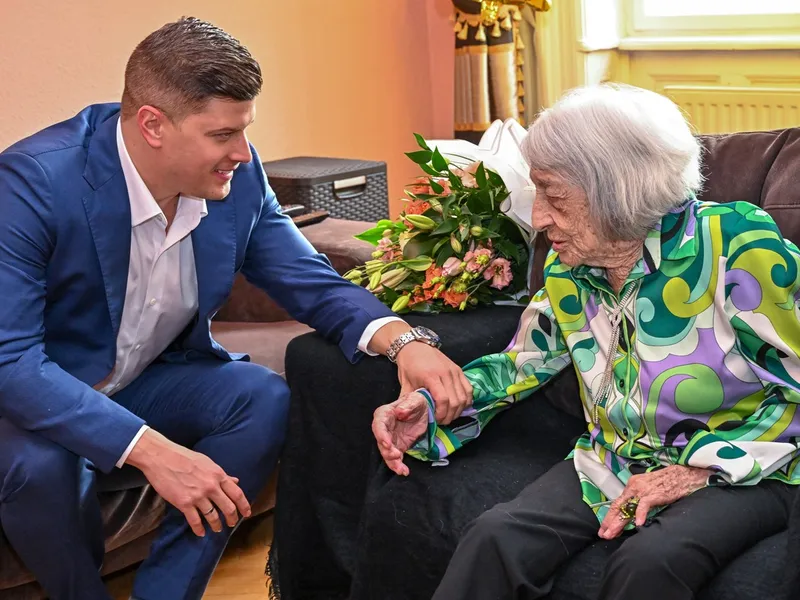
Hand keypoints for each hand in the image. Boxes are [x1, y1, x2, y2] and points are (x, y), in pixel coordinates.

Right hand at [126, 429, 250, 536]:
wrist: (161, 457)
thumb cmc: (184, 457)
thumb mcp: (207, 463)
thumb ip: (222, 474)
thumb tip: (235, 480)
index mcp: (218, 475)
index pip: (237, 493)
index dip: (244, 506)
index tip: (247, 513)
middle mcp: (211, 486)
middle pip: (228, 507)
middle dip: (232, 518)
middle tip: (232, 523)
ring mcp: (198, 496)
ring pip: (213, 516)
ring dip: (216, 525)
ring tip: (217, 529)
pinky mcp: (183, 503)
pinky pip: (195, 521)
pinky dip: (199, 529)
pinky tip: (200, 533)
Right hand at [372, 392, 429, 475]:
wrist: (425, 411)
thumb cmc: (417, 402)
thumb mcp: (415, 400)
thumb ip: (408, 406)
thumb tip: (399, 412)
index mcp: (385, 414)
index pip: (379, 425)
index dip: (381, 435)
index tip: (387, 443)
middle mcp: (384, 428)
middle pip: (380, 441)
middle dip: (387, 451)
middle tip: (397, 456)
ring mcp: (390, 439)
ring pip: (386, 453)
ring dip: (392, 462)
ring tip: (401, 469)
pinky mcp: (398, 447)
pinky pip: (395, 459)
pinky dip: (398, 466)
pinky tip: (404, 471)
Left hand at [395, 343, 471, 424]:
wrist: (414, 346)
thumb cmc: (408, 365)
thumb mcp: (405, 384)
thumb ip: (407, 400)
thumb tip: (405, 416)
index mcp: (431, 376)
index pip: (443, 399)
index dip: (441, 413)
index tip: (436, 419)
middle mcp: (446, 373)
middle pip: (455, 401)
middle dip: (450, 415)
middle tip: (442, 421)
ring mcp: (454, 371)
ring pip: (464, 396)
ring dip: (459, 410)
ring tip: (450, 414)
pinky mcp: (459, 370)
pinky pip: (469, 389)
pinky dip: (466, 400)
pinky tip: (459, 406)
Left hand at [598, 465, 711, 539]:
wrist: (683, 473)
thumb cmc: (667, 482)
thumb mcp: (648, 490)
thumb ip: (640, 500)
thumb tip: (633, 515)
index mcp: (632, 486)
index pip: (618, 504)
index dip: (610, 517)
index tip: (604, 529)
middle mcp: (634, 487)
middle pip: (619, 507)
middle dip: (610, 522)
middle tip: (603, 534)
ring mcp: (644, 490)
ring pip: (628, 508)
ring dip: (619, 522)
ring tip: (612, 533)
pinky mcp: (655, 493)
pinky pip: (645, 505)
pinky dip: (640, 515)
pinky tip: (638, 525)